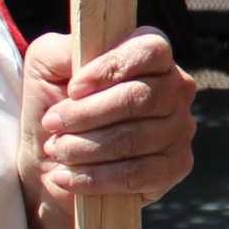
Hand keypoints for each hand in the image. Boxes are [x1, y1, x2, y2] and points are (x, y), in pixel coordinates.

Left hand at [21, 29, 198, 217]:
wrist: (53, 164)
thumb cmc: (54, 107)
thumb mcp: (47, 68)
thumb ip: (63, 50)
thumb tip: (85, 51)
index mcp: (151, 56)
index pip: (150, 49)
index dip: (111, 68)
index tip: (73, 89)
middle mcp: (176, 87)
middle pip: (140, 97)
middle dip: (86, 115)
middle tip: (53, 124)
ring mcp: (181, 127)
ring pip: (134, 138)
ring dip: (84, 148)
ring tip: (57, 150)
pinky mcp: (177, 166)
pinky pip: (138, 174)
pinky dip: (95, 178)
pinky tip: (68, 177)